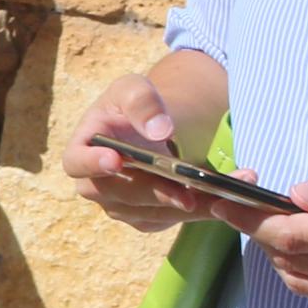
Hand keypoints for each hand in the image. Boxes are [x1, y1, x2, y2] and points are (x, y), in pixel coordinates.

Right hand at [60, 70, 266, 234]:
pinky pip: (175, 219)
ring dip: (192, 205)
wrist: (156, 126)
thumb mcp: (135, 88)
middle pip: (120, 196)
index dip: (92, 164)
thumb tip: (158, 131)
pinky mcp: (149, 217)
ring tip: (229, 189)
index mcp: (83, 149)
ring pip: (153, 212)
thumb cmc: (137, 105)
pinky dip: (204, 209)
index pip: (76, 163)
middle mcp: (97, 184)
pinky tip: (230, 196)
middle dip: (158, 192)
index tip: (116, 160)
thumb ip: (143, 103)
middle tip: (190, 190)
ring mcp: (122, 205)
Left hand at [252, 156, 307, 307]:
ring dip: (281, 256)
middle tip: (244, 207)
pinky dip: (307, 273)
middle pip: (288, 260)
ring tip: (277, 224)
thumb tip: (298, 195)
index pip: (289, 234)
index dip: (249, 220)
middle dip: (258, 234)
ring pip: (303, 283)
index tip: (221, 201)